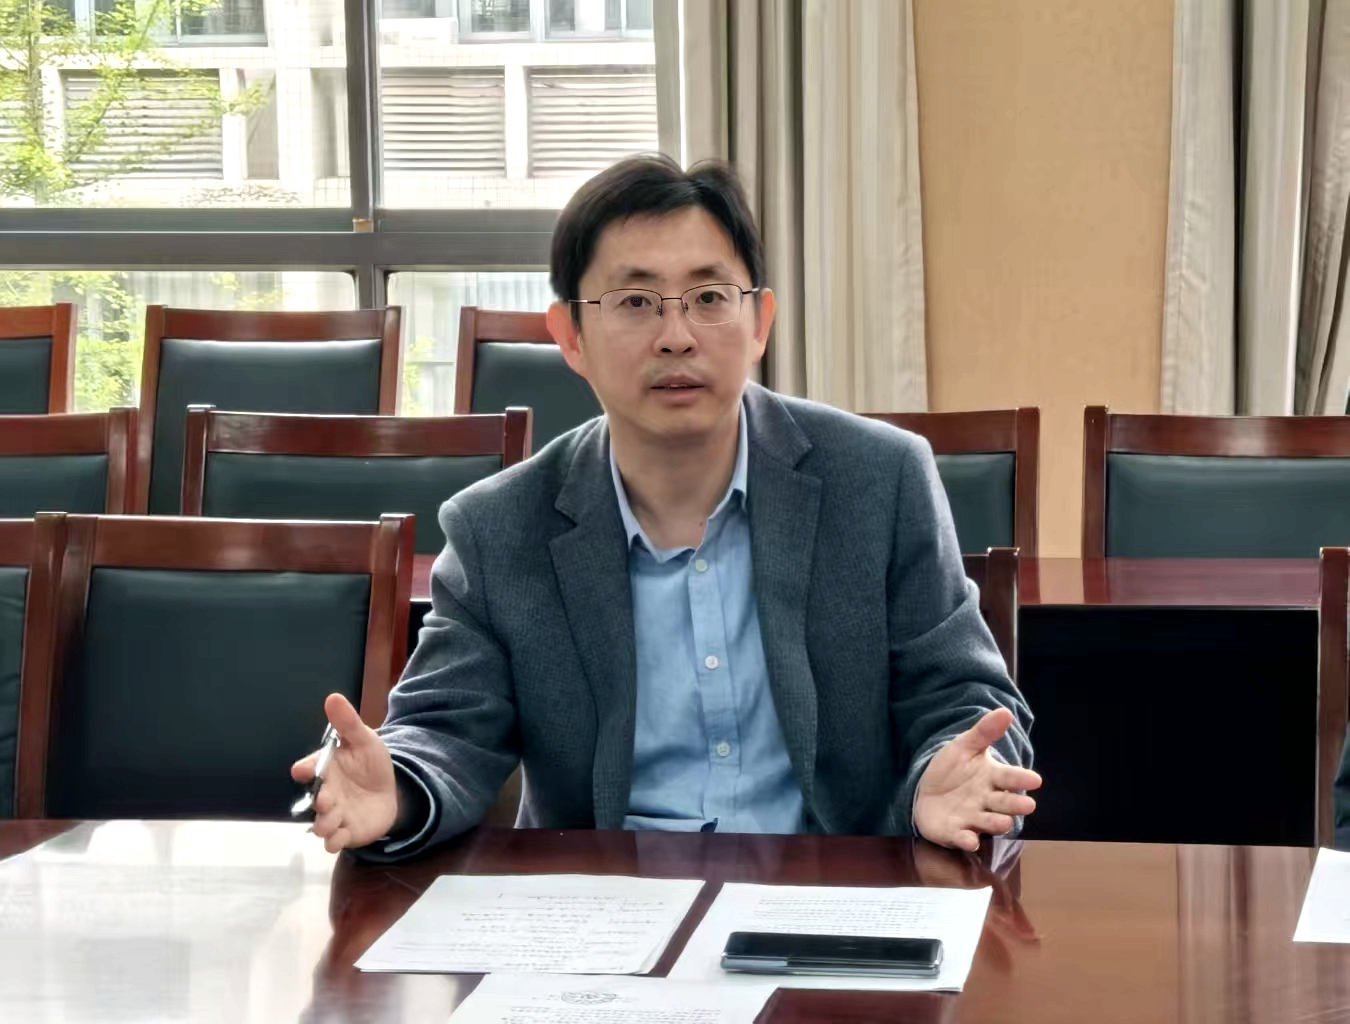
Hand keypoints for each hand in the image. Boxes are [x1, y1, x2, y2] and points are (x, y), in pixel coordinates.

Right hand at [291, 693, 398, 853]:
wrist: (392, 790)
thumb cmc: (371, 763)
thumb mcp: (364, 740)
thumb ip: (348, 723)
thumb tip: (333, 697)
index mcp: (326, 769)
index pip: (308, 769)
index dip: (306, 769)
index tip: (304, 770)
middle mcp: (325, 794)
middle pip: (314, 800)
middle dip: (319, 801)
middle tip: (326, 798)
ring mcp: (334, 815)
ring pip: (321, 825)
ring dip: (325, 823)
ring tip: (335, 818)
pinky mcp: (345, 832)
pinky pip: (334, 842)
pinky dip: (336, 841)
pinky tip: (343, 835)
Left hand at [913, 707, 1041, 851]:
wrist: (925, 790)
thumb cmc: (952, 769)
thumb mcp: (964, 747)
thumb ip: (984, 732)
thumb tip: (1006, 712)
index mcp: (992, 778)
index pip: (1010, 777)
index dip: (1021, 778)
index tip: (1035, 779)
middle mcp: (987, 800)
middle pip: (1005, 804)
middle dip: (1016, 805)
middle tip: (1028, 805)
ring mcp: (973, 818)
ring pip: (989, 822)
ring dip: (996, 823)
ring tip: (1004, 822)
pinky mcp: (956, 832)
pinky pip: (963, 837)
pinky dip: (967, 840)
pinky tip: (969, 840)